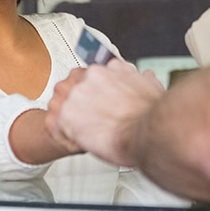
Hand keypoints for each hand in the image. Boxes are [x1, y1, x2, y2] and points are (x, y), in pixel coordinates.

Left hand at [50, 59, 164, 166]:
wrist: (148, 133)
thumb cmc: (152, 115)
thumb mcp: (153, 87)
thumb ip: (143, 80)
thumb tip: (145, 76)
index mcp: (109, 68)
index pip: (92, 77)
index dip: (95, 95)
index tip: (101, 106)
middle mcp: (91, 76)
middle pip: (75, 89)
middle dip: (81, 106)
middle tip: (95, 122)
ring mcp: (77, 94)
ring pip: (62, 104)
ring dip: (71, 119)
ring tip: (87, 133)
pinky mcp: (66, 115)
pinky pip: (56, 125)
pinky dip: (64, 136)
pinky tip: (78, 142)